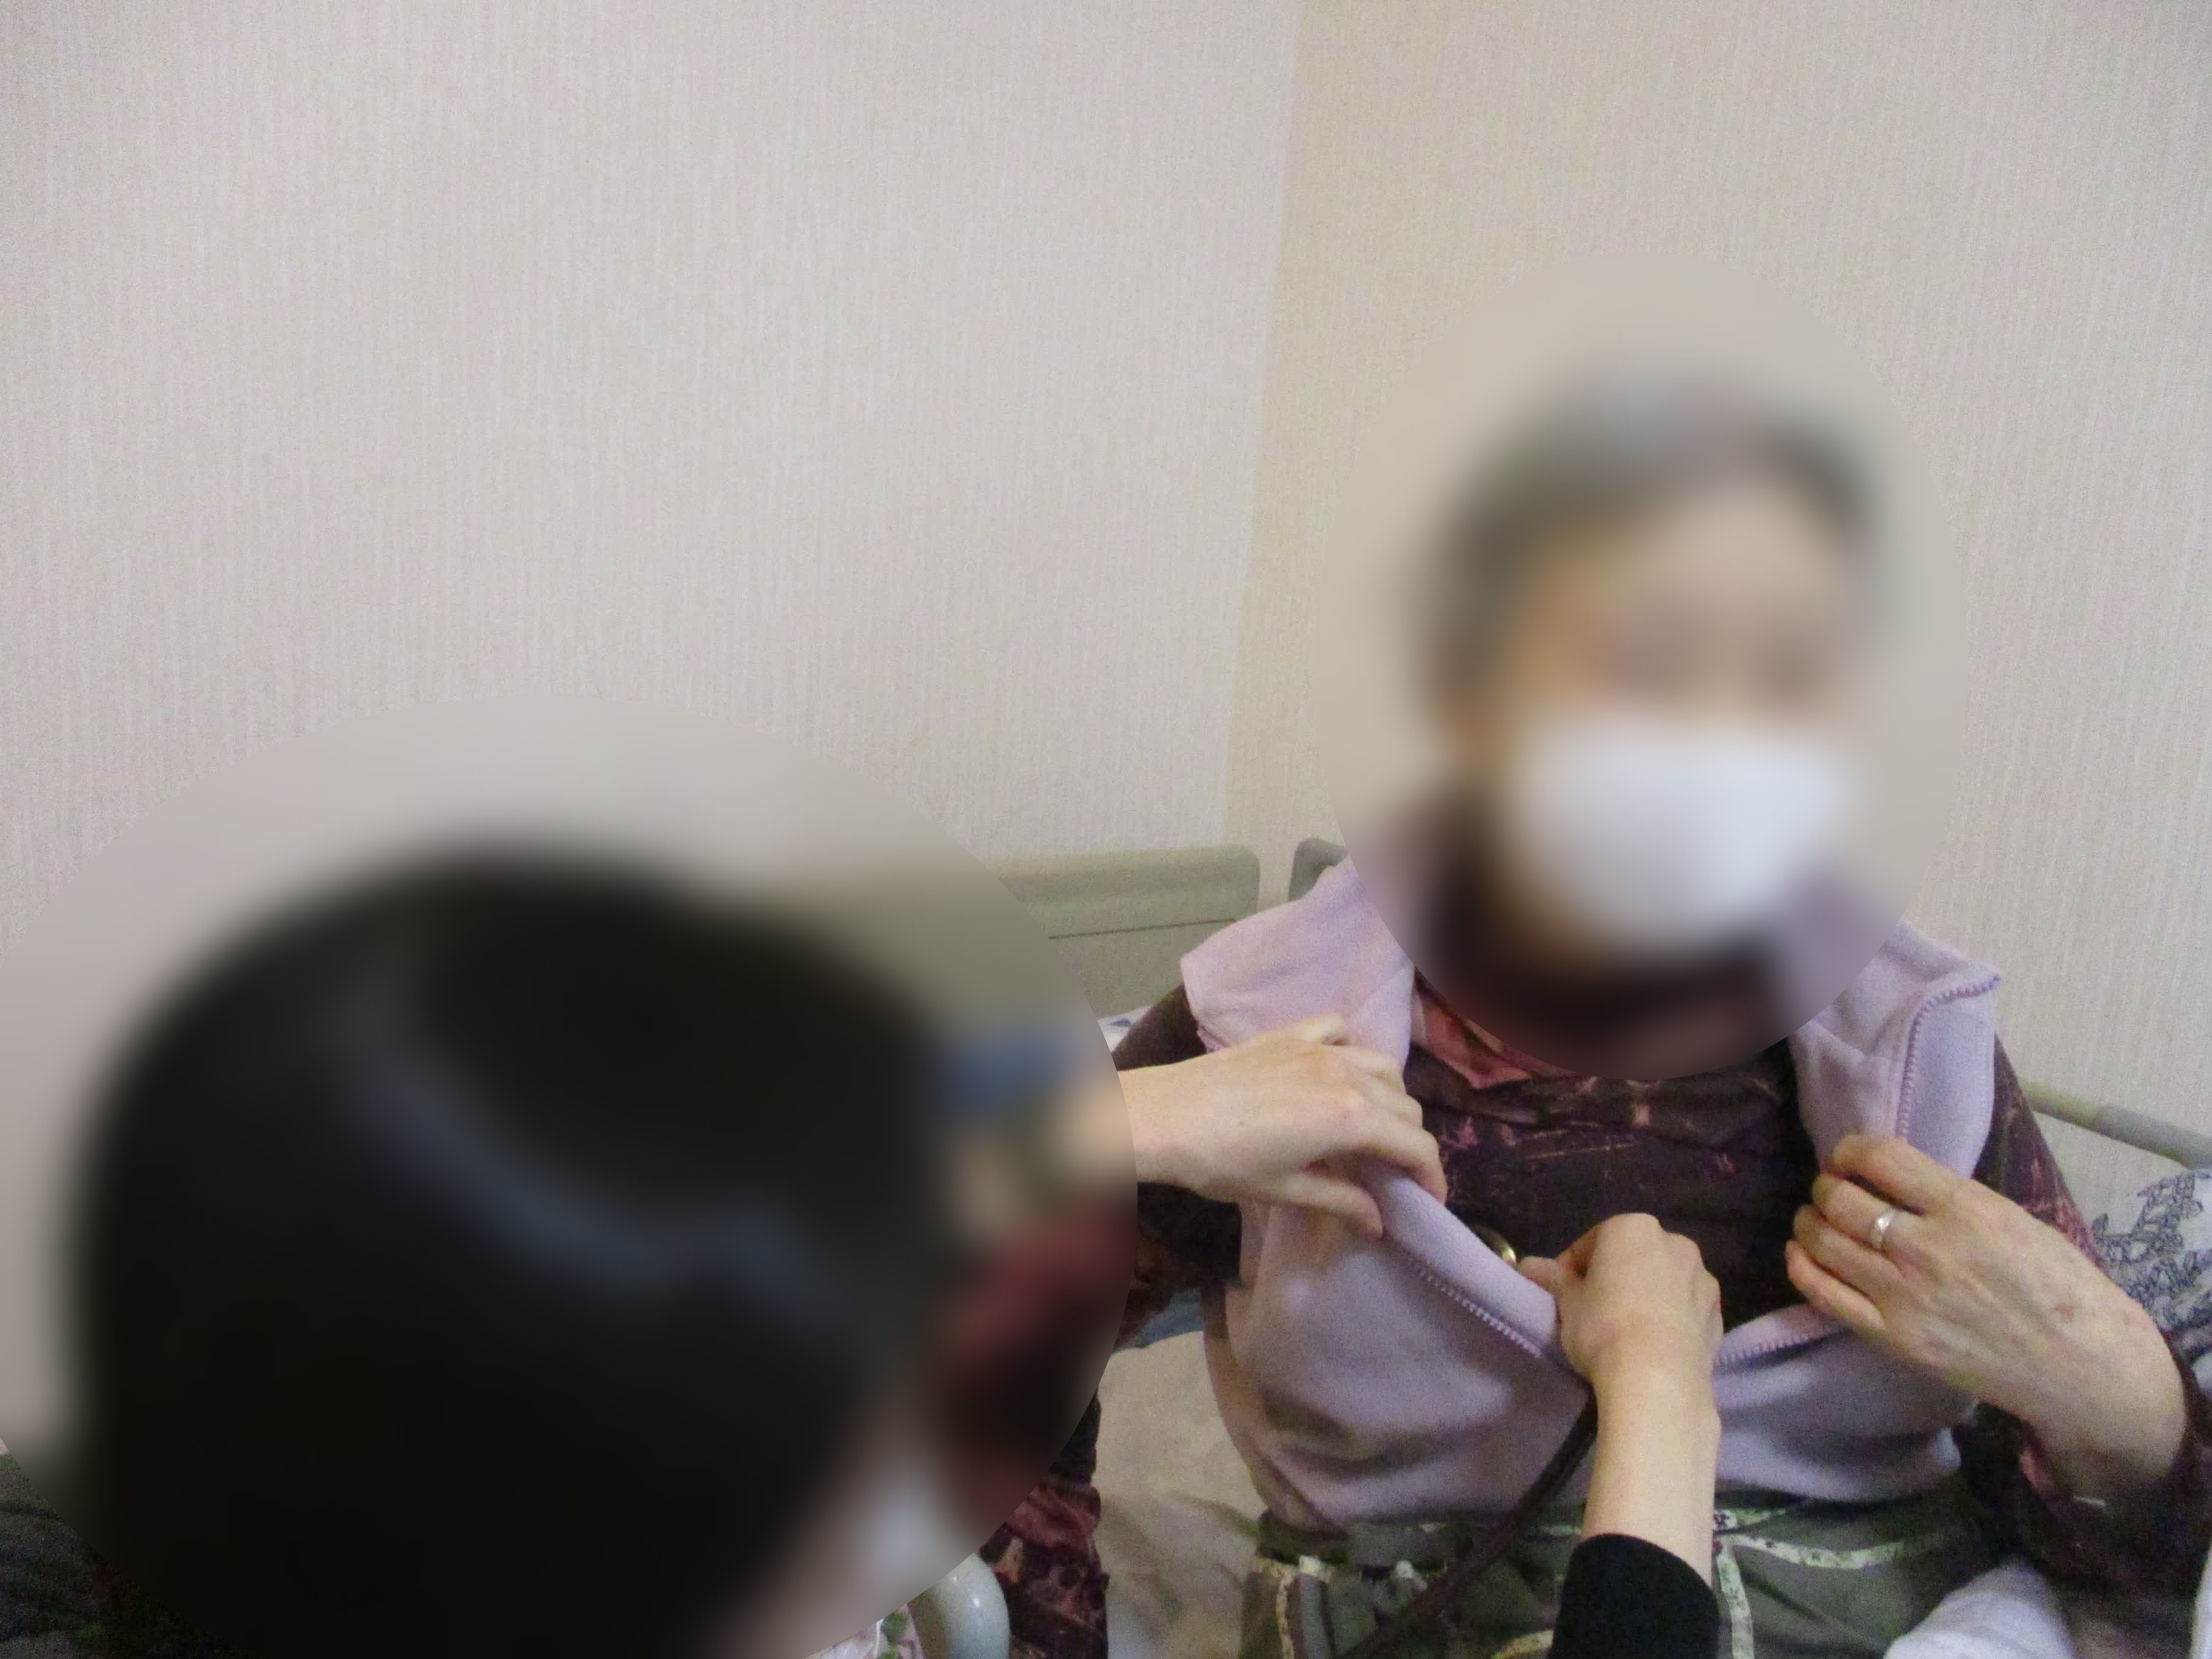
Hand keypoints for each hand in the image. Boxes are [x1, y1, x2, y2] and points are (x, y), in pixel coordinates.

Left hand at [1122, 1015, 1445, 1238]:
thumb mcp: (1285, 1191)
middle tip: (1396, 1172)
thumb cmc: (1222, 1163)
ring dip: (1390, 1097)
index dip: (1432, 1176)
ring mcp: (1319, 1048)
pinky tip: (1340, 1070)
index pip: (1416, 1145)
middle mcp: (1347, 1075)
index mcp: (1350, 1119)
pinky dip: (1353, 1049)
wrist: (1164, 1116)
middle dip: (1411, 1142)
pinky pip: (1341, 1030)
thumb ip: (1341, 1201)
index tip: (1429, 1200)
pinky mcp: (1291, 1034)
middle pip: (1406, 1107)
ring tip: (1373, 1124)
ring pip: (1382, 1066)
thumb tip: (1379, 1222)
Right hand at [1520, 1213, 1722, 1401]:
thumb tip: (1527, 1265)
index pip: (1592, 1242)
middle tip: (1593, 1312)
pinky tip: (1655, 1344)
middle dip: (1615, 1277)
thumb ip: (1552, 1278)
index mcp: (1632, 1228)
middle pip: (1633, 1256)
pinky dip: (1672, 1317)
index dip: (1572, 1269)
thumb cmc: (1603, 1329)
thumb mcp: (1567, 1303)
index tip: (1563, 1296)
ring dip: (1647, 1295)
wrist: (1658, 1381)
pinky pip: (1686, 1307)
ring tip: (1628, 1331)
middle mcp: (1674, 1242)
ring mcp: (1701, 1277)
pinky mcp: (1718, 1313)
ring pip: (1664, 1280)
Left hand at [1788, 1133, 2185, 1498]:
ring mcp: (1905, 1297)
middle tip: (1832, 1190)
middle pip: (1841, 1200)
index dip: (1852, 1150)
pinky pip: (1824, 1295)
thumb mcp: (2014, 1219)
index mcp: (1965, 1209)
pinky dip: (1802, 1267)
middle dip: (1827, 1186)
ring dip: (1809, 1222)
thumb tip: (1896, 1180)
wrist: (2084, 1366)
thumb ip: (1952, 1199)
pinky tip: (1801, 1254)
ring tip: (1814, 1218)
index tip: (1850, 1156)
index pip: (1880, 1157)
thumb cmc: (2062, 1287)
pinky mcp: (1894, 1339)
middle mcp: (1926, 1249)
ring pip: (1824, 1243)